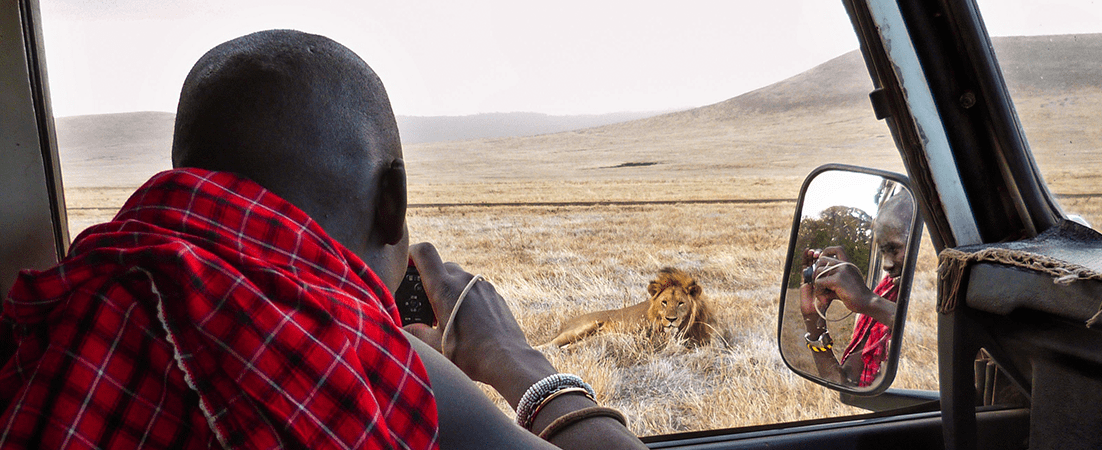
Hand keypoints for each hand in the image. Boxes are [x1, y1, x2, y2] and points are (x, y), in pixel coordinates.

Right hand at [404, 243, 552, 394]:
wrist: (507, 359)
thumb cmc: (470, 354)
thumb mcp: (435, 346)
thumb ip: (416, 333)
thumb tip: (405, 329)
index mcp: (444, 288)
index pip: (424, 252)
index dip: (412, 255)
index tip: (408, 267)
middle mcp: (464, 280)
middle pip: (442, 266)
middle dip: (432, 280)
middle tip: (428, 305)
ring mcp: (482, 286)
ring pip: (460, 278)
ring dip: (451, 291)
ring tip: (449, 317)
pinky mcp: (495, 295)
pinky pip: (475, 289)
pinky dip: (467, 298)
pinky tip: (468, 321)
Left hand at [811, 255, 874, 314]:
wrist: (867, 303)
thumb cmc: (855, 295)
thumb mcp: (845, 282)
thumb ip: (833, 276)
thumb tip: (815, 276)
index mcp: (848, 264)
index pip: (837, 249)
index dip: (826, 252)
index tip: (822, 263)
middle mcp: (845, 265)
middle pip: (821, 260)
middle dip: (815, 272)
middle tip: (818, 284)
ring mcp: (841, 271)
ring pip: (818, 272)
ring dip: (817, 285)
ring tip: (822, 295)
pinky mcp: (837, 280)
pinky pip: (819, 282)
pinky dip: (819, 291)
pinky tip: (824, 299)